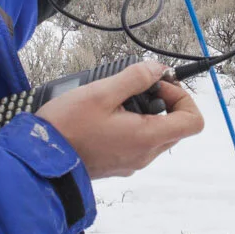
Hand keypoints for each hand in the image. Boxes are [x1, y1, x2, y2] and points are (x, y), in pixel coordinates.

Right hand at [35, 61, 204, 179]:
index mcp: (147, 137)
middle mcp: (145, 154)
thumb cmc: (67, 127)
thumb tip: (158, 69)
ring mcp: (132, 162)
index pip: (193, 122)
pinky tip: (107, 115)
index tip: (158, 86)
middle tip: (137, 88)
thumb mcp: (102, 92)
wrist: (41, 159)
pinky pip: (139, 143)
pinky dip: (133, 126)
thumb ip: (135, 78)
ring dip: (147, 114)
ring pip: (158, 135)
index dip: (183, 98)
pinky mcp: (119, 164)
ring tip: (118, 100)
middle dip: (164, 103)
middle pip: (176, 127)